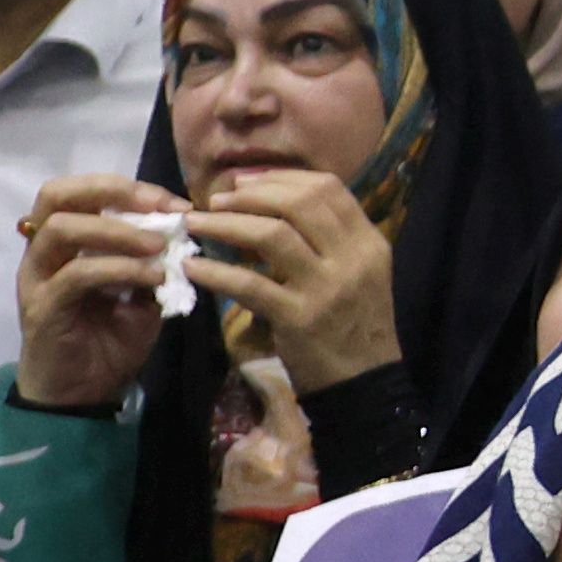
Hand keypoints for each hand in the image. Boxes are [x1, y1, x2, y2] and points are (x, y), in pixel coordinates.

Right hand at [15, 173, 187, 414]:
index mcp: (63, 243)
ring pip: (62, 229)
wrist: (82, 395)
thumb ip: (154, 263)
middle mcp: (41, 253)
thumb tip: (181, 233)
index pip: (77, 191)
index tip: (175, 202)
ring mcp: (36, 279)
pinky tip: (153, 278)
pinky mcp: (41, 308)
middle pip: (56, 195)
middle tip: (162, 209)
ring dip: (118, 230)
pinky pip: (77, 275)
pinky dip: (120, 269)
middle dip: (114, 192)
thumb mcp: (143, 295)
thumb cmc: (110, 341)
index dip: (125, 187)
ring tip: (160, 245)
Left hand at [179, 171, 401, 393]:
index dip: (282, 177)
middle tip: (216, 200)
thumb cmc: (353, 326)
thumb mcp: (356, 275)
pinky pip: (248, 284)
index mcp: (369, 242)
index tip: (246, 182)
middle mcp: (353, 258)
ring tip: (196, 224)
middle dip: (251, 194)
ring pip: (271, 234)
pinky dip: (215, 272)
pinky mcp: (298, 317)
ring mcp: (327, 288)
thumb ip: (328, 241)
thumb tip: (272, 205)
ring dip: (225, 224)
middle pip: (299, 203)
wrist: (364, 384)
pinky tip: (192, 269)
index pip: (328, 189)